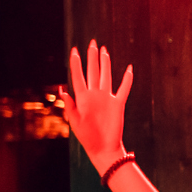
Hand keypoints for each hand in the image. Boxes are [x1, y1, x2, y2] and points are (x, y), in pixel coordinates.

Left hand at [62, 40, 133, 173]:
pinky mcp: (118, 104)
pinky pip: (124, 89)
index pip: (78, 76)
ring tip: (104, 50)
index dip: (76, 63)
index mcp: (82, 98)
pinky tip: (129, 68)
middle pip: (93, 71)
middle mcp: (94, 95)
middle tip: (92, 43)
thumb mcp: (75, 122)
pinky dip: (127, 79)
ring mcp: (106, 98)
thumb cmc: (87, 138)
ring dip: (105, 63)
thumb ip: (70, 106)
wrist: (103, 148)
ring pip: (106, 76)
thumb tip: (63, 90)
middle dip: (92, 57)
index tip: (74, 50)